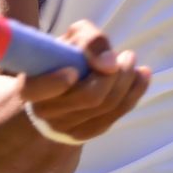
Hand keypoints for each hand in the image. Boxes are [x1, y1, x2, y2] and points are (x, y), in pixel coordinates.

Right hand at [20, 20, 149, 142]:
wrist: (60, 89)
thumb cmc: (63, 58)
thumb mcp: (70, 39)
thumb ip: (87, 39)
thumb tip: (109, 64)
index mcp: (29, 88)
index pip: (38, 90)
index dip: (56, 82)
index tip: (74, 70)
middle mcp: (45, 112)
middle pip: (89, 97)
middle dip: (116, 74)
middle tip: (126, 55)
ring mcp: (68, 127)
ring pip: (107, 106)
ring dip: (128, 80)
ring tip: (130, 60)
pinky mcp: (88, 132)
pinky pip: (117, 114)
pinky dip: (135, 92)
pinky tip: (143, 75)